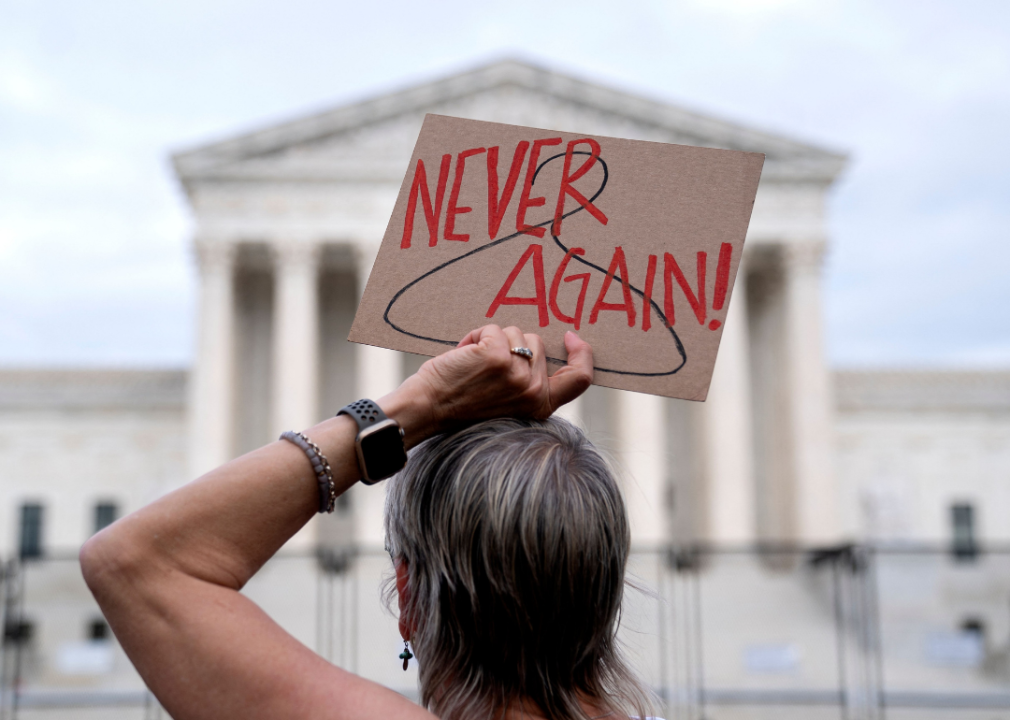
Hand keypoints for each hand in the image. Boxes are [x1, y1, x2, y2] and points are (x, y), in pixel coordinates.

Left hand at [383, 325, 592, 443]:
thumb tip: (537, 343)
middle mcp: (534, 392)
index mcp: (541, 405)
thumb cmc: (462, 403)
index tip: (571, 336)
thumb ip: (528, 380)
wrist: (428, 410)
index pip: (580, 379)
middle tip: (486, 367)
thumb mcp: (508, 400)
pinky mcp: (497, 357)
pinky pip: (493, 329)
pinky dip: (475, 336)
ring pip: (515, 333)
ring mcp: (517, 374)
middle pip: (537, 343)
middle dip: (512, 345)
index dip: (582, 353)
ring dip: (492, 340)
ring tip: (473, 364)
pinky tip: (463, 356)